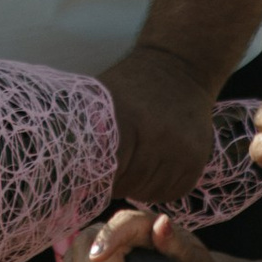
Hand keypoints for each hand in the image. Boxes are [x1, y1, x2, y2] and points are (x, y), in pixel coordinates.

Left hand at [97, 46, 220, 208]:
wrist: (180, 69)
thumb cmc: (131, 86)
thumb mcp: (104, 99)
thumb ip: (86, 133)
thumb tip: (64, 172)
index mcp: (127, 118)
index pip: (104, 169)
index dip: (94, 176)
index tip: (88, 173)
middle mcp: (159, 135)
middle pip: (126, 184)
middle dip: (115, 181)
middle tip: (113, 165)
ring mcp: (182, 150)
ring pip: (148, 192)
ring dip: (136, 185)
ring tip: (136, 159)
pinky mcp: (197, 161)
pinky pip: (170, 193)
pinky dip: (158, 186)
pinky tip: (156, 163)